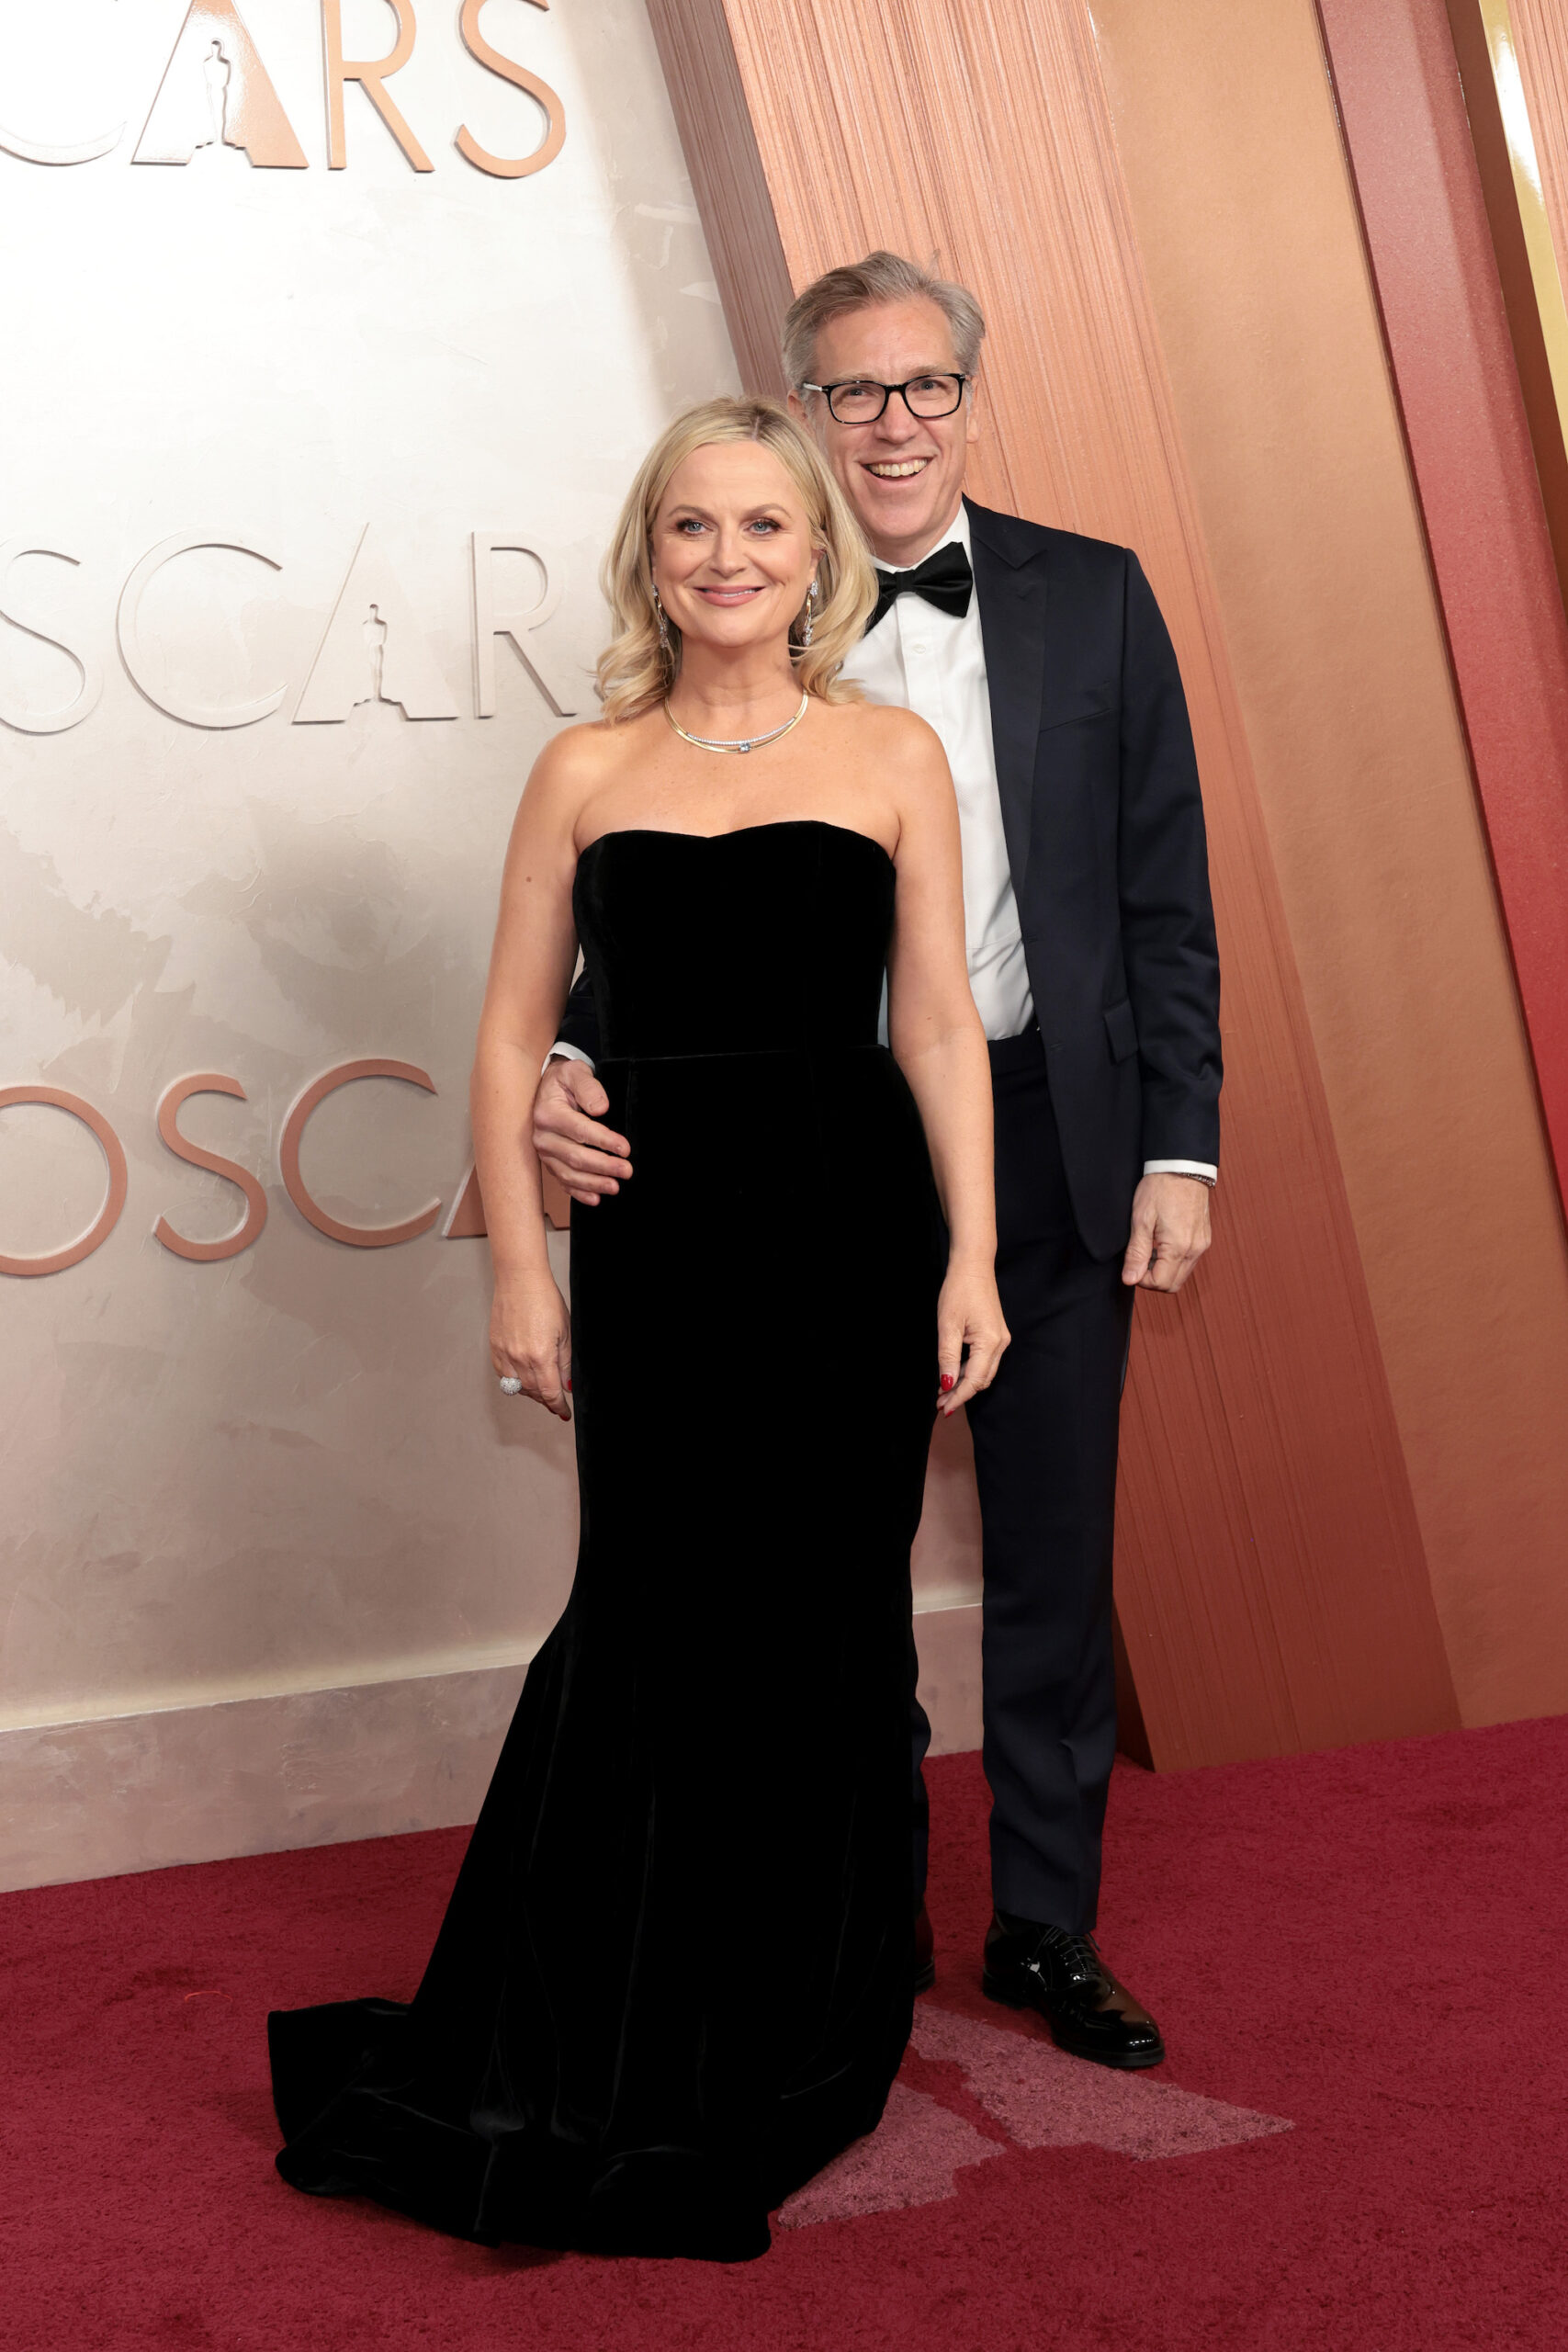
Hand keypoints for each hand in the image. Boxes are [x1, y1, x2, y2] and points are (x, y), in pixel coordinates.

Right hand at [491, 1277, 572, 1419]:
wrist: (520, 1280)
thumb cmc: (545, 1300)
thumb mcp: (565, 1332)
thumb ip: (565, 1362)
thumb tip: (567, 1385)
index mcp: (541, 1356)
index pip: (550, 1393)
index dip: (559, 1407)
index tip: (564, 1413)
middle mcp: (520, 1359)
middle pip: (534, 1393)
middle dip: (546, 1401)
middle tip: (556, 1403)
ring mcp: (504, 1354)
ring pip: (517, 1387)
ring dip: (531, 1393)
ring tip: (542, 1390)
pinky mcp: (494, 1348)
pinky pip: (503, 1375)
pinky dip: (514, 1381)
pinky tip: (524, 1377)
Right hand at [531, 1056, 631, 1206]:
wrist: (547, 1089)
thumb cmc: (564, 1081)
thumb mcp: (575, 1072)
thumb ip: (588, 1087)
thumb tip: (601, 1108)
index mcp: (548, 1113)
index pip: (579, 1130)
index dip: (603, 1141)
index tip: (624, 1148)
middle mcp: (543, 1136)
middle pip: (575, 1156)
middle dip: (603, 1166)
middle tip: (626, 1171)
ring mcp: (545, 1152)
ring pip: (569, 1173)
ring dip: (593, 1183)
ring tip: (615, 1186)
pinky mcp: (549, 1162)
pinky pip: (563, 1181)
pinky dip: (579, 1192)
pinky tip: (596, 1199)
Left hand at [937, 1259, 1009, 1414]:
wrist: (973, 1266)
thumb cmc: (959, 1290)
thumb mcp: (947, 1325)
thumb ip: (948, 1357)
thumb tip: (947, 1384)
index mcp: (990, 1342)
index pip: (974, 1380)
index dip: (959, 1397)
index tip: (943, 1408)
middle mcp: (1000, 1343)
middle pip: (982, 1380)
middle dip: (962, 1394)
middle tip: (940, 1404)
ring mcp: (1000, 1339)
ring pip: (984, 1372)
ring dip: (965, 1384)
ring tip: (944, 1392)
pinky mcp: (996, 1334)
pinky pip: (984, 1361)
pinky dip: (969, 1371)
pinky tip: (954, 1374)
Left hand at [1121, 1173, 1211, 1293]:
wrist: (1182, 1167)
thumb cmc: (1160, 1189)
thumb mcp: (1141, 1220)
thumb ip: (1136, 1253)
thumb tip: (1130, 1279)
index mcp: (1179, 1247)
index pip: (1161, 1283)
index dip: (1142, 1279)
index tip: (1132, 1263)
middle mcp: (1195, 1250)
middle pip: (1173, 1284)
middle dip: (1153, 1278)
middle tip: (1139, 1258)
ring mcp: (1202, 1245)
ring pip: (1181, 1274)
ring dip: (1163, 1270)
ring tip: (1150, 1247)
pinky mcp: (1204, 1239)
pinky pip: (1188, 1261)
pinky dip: (1173, 1260)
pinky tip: (1162, 1243)